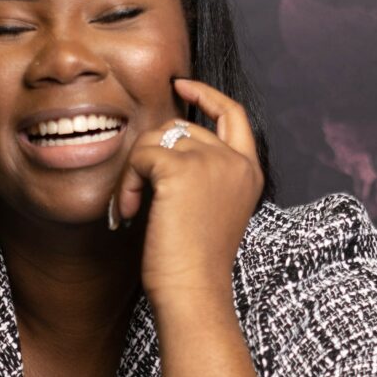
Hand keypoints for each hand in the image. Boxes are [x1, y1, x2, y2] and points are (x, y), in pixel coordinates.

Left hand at [109, 76, 264, 306]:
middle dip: (151, 156)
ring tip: (134, 209)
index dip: (206, 94)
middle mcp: (236, 161)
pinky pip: (140, 156)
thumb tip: (164, 142)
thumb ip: (202, 174)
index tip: (180, 85)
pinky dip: (127, 183)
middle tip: (137, 197)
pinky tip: (131, 213)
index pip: (233, 113)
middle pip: (181, 128)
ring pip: (157, 139)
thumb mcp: (209, 209)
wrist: (193, 292)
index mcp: (249, 172)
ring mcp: (212, 161)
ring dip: (136, 172)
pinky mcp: (182, 169)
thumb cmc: (194, 264)